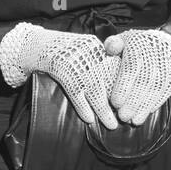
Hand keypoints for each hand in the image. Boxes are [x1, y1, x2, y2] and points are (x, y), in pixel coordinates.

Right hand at [0, 23, 119, 128]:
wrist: (36, 44)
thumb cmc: (64, 49)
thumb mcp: (85, 48)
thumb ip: (101, 59)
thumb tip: (121, 81)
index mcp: (97, 47)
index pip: (118, 69)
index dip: (127, 88)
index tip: (134, 103)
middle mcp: (90, 52)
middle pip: (110, 81)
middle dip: (119, 102)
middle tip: (127, 118)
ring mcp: (75, 61)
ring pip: (95, 89)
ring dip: (103, 110)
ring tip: (111, 125)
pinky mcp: (62, 70)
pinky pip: (75, 92)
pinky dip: (82, 106)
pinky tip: (88, 118)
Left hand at [103, 28, 170, 124]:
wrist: (168, 39)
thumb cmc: (137, 42)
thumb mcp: (124, 38)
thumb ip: (113, 43)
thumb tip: (109, 48)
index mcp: (137, 50)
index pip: (129, 71)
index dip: (123, 88)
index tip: (115, 103)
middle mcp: (154, 60)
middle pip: (143, 84)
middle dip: (133, 103)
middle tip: (123, 117)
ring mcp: (167, 68)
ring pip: (156, 90)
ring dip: (145, 107)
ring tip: (135, 121)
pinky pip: (167, 91)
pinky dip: (157, 102)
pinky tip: (148, 112)